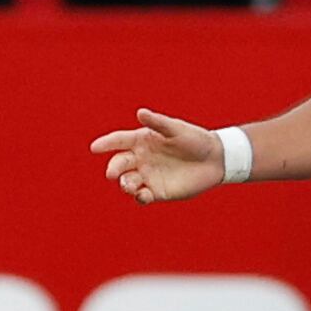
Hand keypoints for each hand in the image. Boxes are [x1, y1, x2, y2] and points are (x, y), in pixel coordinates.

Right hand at [93, 108, 227, 202]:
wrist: (216, 159)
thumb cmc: (196, 139)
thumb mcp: (177, 129)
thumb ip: (159, 123)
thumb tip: (140, 112)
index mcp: (142, 140)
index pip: (119, 141)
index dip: (106, 143)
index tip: (94, 148)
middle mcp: (141, 158)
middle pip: (120, 163)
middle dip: (114, 169)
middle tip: (112, 174)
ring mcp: (148, 175)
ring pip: (128, 181)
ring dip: (125, 184)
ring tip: (129, 185)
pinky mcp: (157, 191)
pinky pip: (142, 196)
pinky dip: (139, 197)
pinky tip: (143, 195)